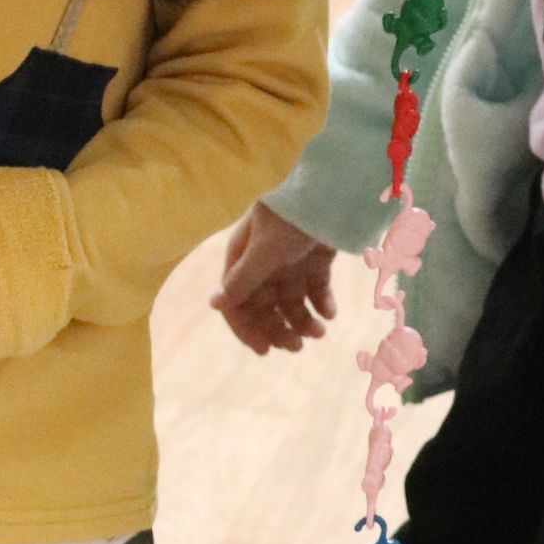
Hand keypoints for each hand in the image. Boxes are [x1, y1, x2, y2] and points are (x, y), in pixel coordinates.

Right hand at [213, 202, 336, 355]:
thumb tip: (213, 305)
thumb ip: (242, 280)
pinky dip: (322, 305)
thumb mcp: (264, 251)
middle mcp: (262, 266)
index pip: (237, 303)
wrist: (330, 193)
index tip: (265, 350)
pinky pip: (315, 291)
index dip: (248, 328)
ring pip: (291, 303)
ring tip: (320, 332)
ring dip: (303, 321)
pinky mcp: (314, 262)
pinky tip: (330, 314)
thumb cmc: (290, 220)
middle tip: (297, 346)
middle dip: (279, 329)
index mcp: (242, 260)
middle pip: (265, 308)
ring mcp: (289, 264)